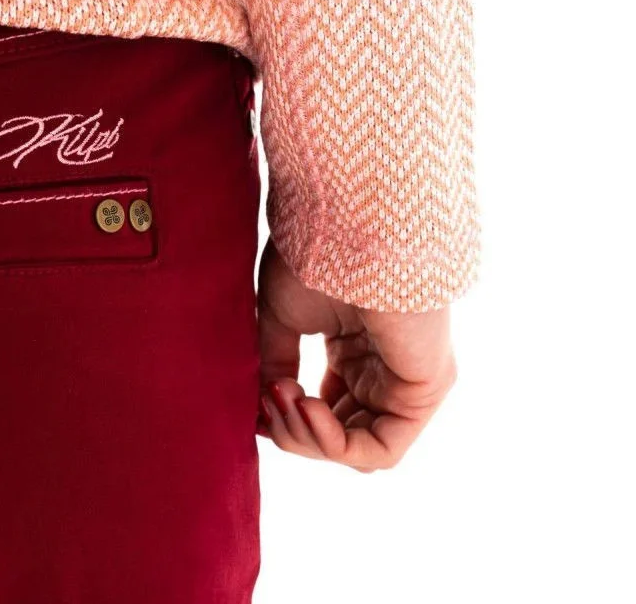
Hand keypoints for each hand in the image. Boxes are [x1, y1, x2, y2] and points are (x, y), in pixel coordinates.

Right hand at [256, 239, 456, 471]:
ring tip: (284, 400)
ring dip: (308, 438)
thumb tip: (264, 406)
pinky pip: (380, 449)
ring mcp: (408, 383)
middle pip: (340, 438)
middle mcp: (386, 370)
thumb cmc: (316, 256)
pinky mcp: (424, 392)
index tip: (255, 400)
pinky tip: (307, 408)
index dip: (286, 419)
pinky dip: (334, 444)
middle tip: (266, 399)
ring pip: (357, 450)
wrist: (350, 228)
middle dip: (293, 431)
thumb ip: (275, 364)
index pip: (326, 411)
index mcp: (357, 350)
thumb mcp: (281, 318)